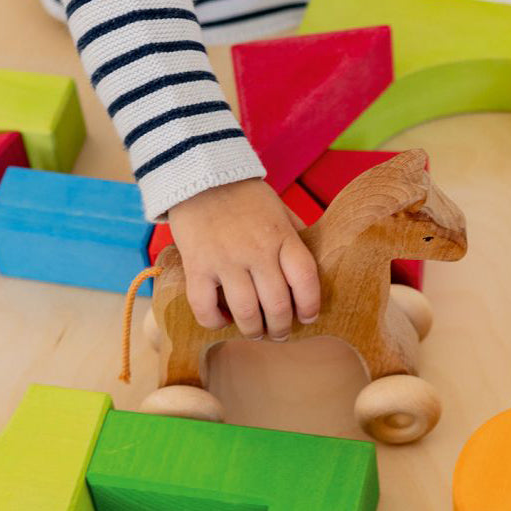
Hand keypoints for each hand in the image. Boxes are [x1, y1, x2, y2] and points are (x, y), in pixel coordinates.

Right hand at [168, 179, 320, 340]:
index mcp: (282, 237)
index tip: (308, 317)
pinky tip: (220, 320)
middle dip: (281, 328)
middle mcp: (257, 251)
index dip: (310, 306)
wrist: (200, 177)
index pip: (305, 280)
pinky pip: (205, 307)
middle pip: (278, 305)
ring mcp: (226, 260)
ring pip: (246, 312)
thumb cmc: (243, 197)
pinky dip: (214, 322)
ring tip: (254, 331)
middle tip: (278, 333)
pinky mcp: (197, 266)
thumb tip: (313, 261)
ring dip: (253, 330)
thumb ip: (295, 235)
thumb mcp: (279, 210)